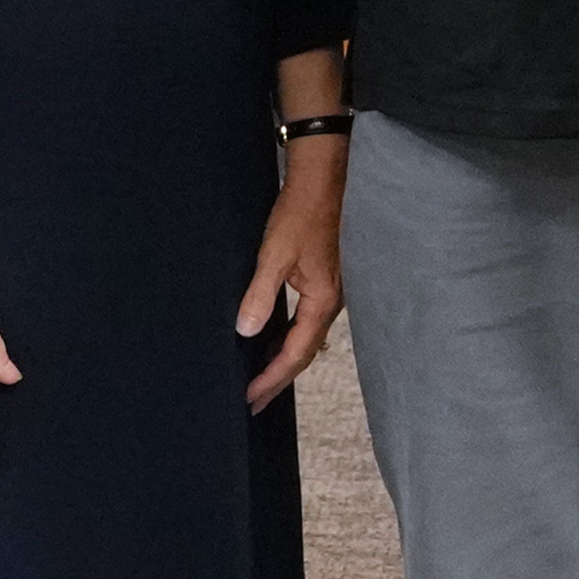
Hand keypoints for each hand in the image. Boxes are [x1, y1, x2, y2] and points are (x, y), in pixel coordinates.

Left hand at [234, 138, 347, 411]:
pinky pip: (307, 320)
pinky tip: (275, 337)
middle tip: (254, 400)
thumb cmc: (302, 212)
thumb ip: (260, 294)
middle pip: (305, 352)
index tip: (251, 397)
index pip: (296, 353)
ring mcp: (330, 291)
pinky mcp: (324, 279)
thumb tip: (246, 331)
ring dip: (284, 359)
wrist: (324, 178)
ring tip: (261, 378)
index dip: (273, 378)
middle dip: (278, 377)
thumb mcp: (275, 254)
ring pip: (307, 337)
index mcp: (322, 301)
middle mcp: (331, 302)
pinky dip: (290, 336)